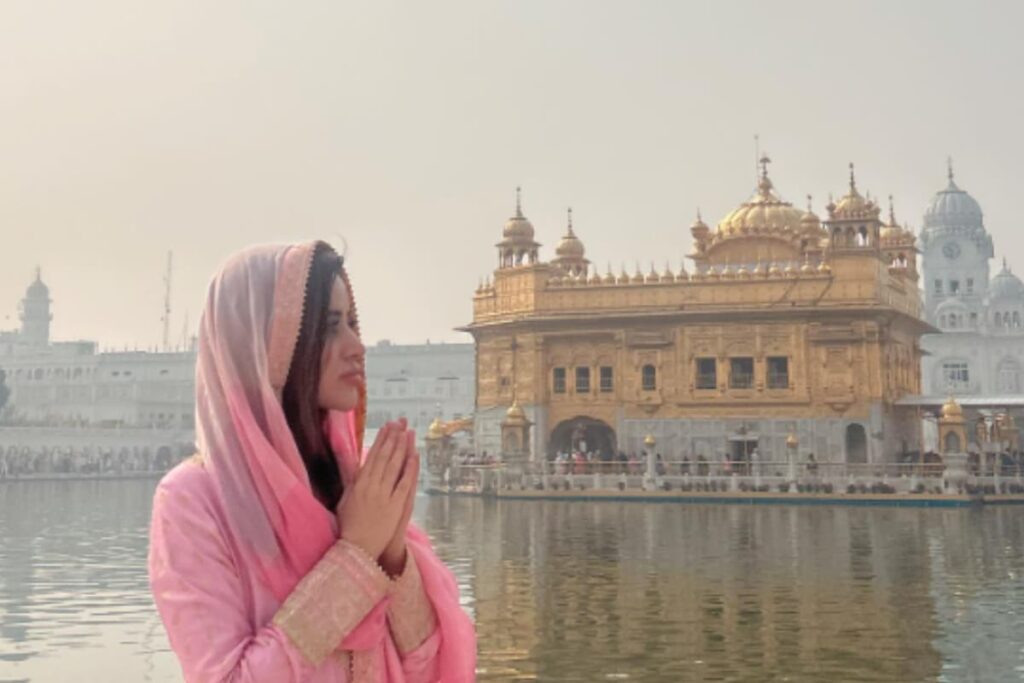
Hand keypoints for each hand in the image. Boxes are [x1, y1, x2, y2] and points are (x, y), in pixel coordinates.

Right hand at [336, 421, 415, 559]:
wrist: (358, 547)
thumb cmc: (350, 525)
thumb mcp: (346, 499)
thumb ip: (353, 481)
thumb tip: (358, 465)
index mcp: (358, 483)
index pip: (371, 456)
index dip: (380, 440)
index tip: (386, 426)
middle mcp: (371, 486)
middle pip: (384, 456)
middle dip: (393, 437)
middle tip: (400, 422)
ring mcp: (384, 495)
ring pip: (394, 466)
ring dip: (401, 447)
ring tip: (407, 431)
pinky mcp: (396, 505)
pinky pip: (404, 483)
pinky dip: (409, 468)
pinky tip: (414, 455)